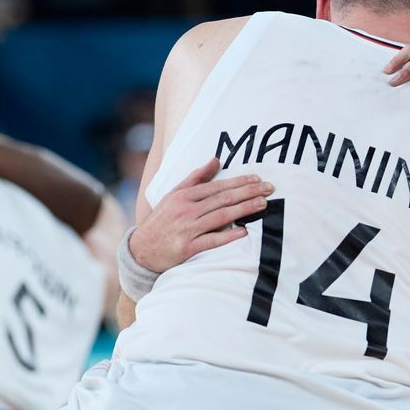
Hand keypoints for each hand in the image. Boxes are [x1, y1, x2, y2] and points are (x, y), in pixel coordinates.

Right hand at [128, 158, 271, 273]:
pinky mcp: (187, 248)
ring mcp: (187, 229)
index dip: (238, 182)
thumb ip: (195, 178)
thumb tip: (216, 160)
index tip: (257, 179)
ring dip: (244, 210)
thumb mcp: (174, 195)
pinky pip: (212, 240)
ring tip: (262, 204)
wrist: (141, 250)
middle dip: (247, 192)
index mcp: (183, 196)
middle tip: (268, 189)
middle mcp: (186, 210)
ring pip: (220, 216)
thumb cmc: (162, 221)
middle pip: (222, 199)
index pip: (216, 186)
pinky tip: (244, 232)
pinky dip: (228, 235)